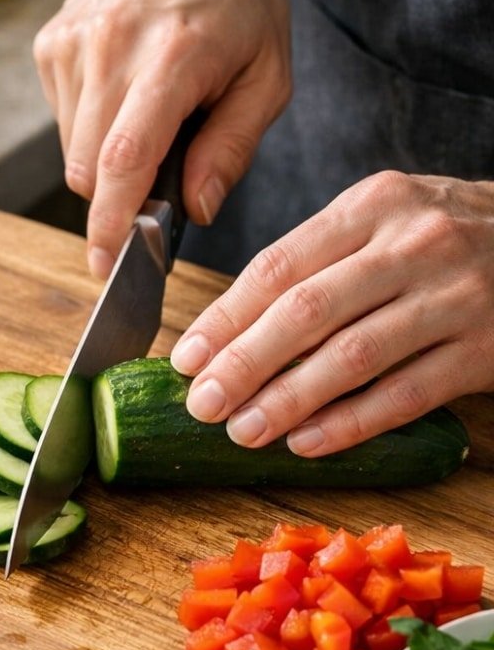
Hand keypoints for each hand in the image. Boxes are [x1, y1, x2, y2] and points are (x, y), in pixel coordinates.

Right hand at [33, 0, 289, 278]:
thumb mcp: (268, 75)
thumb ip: (231, 148)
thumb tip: (195, 211)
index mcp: (170, 57)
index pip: (123, 159)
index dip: (111, 222)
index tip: (108, 266)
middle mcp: (108, 48)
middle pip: (87, 169)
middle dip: (117, 196)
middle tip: (159, 181)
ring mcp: (71, 44)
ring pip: (72, 151)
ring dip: (107, 158)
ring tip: (151, 115)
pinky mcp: (51, 44)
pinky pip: (63, 120)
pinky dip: (93, 126)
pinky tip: (126, 92)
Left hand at [170, 171, 493, 454]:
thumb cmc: (447, 237)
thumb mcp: (385, 220)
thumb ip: (318, 261)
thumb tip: (231, 330)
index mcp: (372, 206)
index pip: (280, 266)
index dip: (226, 318)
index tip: (186, 358)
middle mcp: (412, 244)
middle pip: (308, 310)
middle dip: (245, 363)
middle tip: (203, 403)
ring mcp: (453, 297)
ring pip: (353, 356)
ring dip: (289, 399)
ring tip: (244, 430)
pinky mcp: (483, 350)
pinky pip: (405, 394)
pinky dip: (351, 423)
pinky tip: (308, 443)